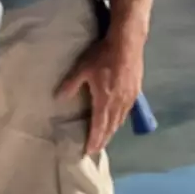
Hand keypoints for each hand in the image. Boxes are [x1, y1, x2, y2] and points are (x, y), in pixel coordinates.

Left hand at [56, 30, 146, 155]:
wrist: (127, 42)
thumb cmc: (103, 55)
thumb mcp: (82, 68)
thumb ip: (71, 84)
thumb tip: (58, 98)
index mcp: (104, 100)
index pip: (99, 126)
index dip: (94, 139)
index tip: (89, 151)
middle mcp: (118, 103)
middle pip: (111, 127)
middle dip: (104, 139)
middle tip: (97, 149)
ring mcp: (129, 98)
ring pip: (120, 120)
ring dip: (112, 131)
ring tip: (106, 138)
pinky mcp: (136, 91)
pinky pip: (127, 111)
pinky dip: (121, 120)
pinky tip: (119, 120)